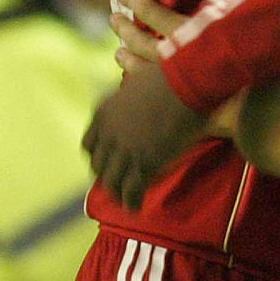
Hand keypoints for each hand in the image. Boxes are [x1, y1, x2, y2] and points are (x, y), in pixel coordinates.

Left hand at [83, 61, 207, 208]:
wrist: (189, 80)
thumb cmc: (172, 73)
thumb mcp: (139, 79)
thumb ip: (129, 91)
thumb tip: (131, 78)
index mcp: (104, 113)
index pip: (90, 144)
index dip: (97, 156)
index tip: (105, 161)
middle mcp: (109, 134)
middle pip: (99, 165)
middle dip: (106, 176)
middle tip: (115, 184)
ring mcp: (126, 150)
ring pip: (113, 180)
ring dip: (117, 192)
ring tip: (123, 200)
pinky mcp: (145, 162)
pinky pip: (133, 189)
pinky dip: (131, 201)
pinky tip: (135, 207)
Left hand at [112, 0, 244, 138]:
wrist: (256, 93)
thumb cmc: (251, 44)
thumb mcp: (244, 9)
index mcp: (187, 31)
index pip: (152, 12)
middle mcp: (174, 56)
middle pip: (139, 41)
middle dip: (124, 29)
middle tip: (113, 19)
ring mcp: (172, 81)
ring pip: (140, 69)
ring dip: (127, 59)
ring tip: (118, 53)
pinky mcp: (176, 101)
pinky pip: (150, 93)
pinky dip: (138, 86)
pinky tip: (134, 83)